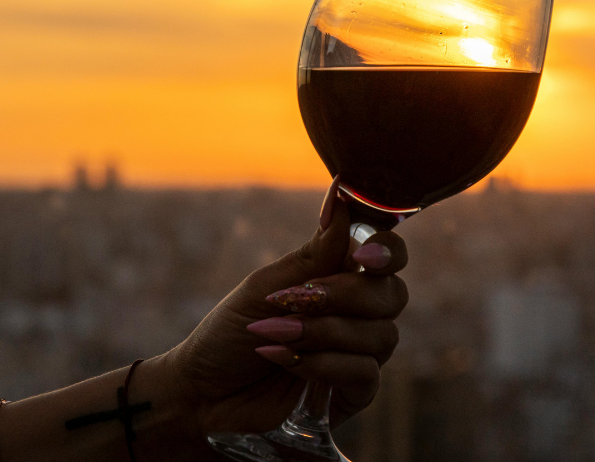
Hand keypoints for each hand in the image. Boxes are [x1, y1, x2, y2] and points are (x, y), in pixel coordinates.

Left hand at [151, 177, 408, 453]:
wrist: (202, 392)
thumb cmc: (230, 333)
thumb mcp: (266, 287)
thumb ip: (313, 254)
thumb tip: (342, 201)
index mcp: (340, 277)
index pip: (388, 255)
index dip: (388, 249)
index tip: (362, 255)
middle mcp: (358, 314)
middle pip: (393, 294)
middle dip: (347, 295)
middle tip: (300, 299)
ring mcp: (357, 354)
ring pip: (382, 335)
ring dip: (325, 332)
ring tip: (277, 335)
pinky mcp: (351, 393)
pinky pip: (366, 373)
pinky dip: (325, 364)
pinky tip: (288, 362)